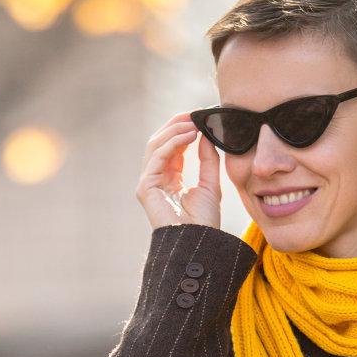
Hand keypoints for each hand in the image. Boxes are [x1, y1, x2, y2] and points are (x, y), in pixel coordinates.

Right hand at [137, 112, 221, 230]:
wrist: (199, 242)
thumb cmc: (205, 221)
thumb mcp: (211, 184)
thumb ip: (208, 159)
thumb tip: (206, 134)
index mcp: (170, 178)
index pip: (171, 147)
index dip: (182, 129)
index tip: (198, 117)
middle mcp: (156, 179)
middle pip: (159, 142)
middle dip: (176, 125)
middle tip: (194, 114)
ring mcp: (148, 183)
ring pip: (155, 146)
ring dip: (174, 130)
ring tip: (193, 122)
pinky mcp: (145, 187)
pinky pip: (157, 157)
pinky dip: (172, 143)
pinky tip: (189, 135)